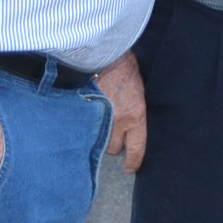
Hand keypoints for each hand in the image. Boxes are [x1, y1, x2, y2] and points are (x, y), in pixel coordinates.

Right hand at [95, 51, 147, 174]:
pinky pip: (84, 129)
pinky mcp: (84, 112)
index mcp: (136, 115)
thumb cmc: (126, 70)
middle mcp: (118, 121)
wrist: (106, 54)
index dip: (133, 162)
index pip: (136, 148)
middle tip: (112, 133)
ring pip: (98, 140)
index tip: (130, 169)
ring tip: (99, 124)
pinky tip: (83, 121)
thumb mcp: (139, 93)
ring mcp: (99, 117)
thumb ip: (135, 112)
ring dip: (98, 135)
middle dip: (113, 144)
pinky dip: (84, 127)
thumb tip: (130, 126)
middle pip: (113, 148)